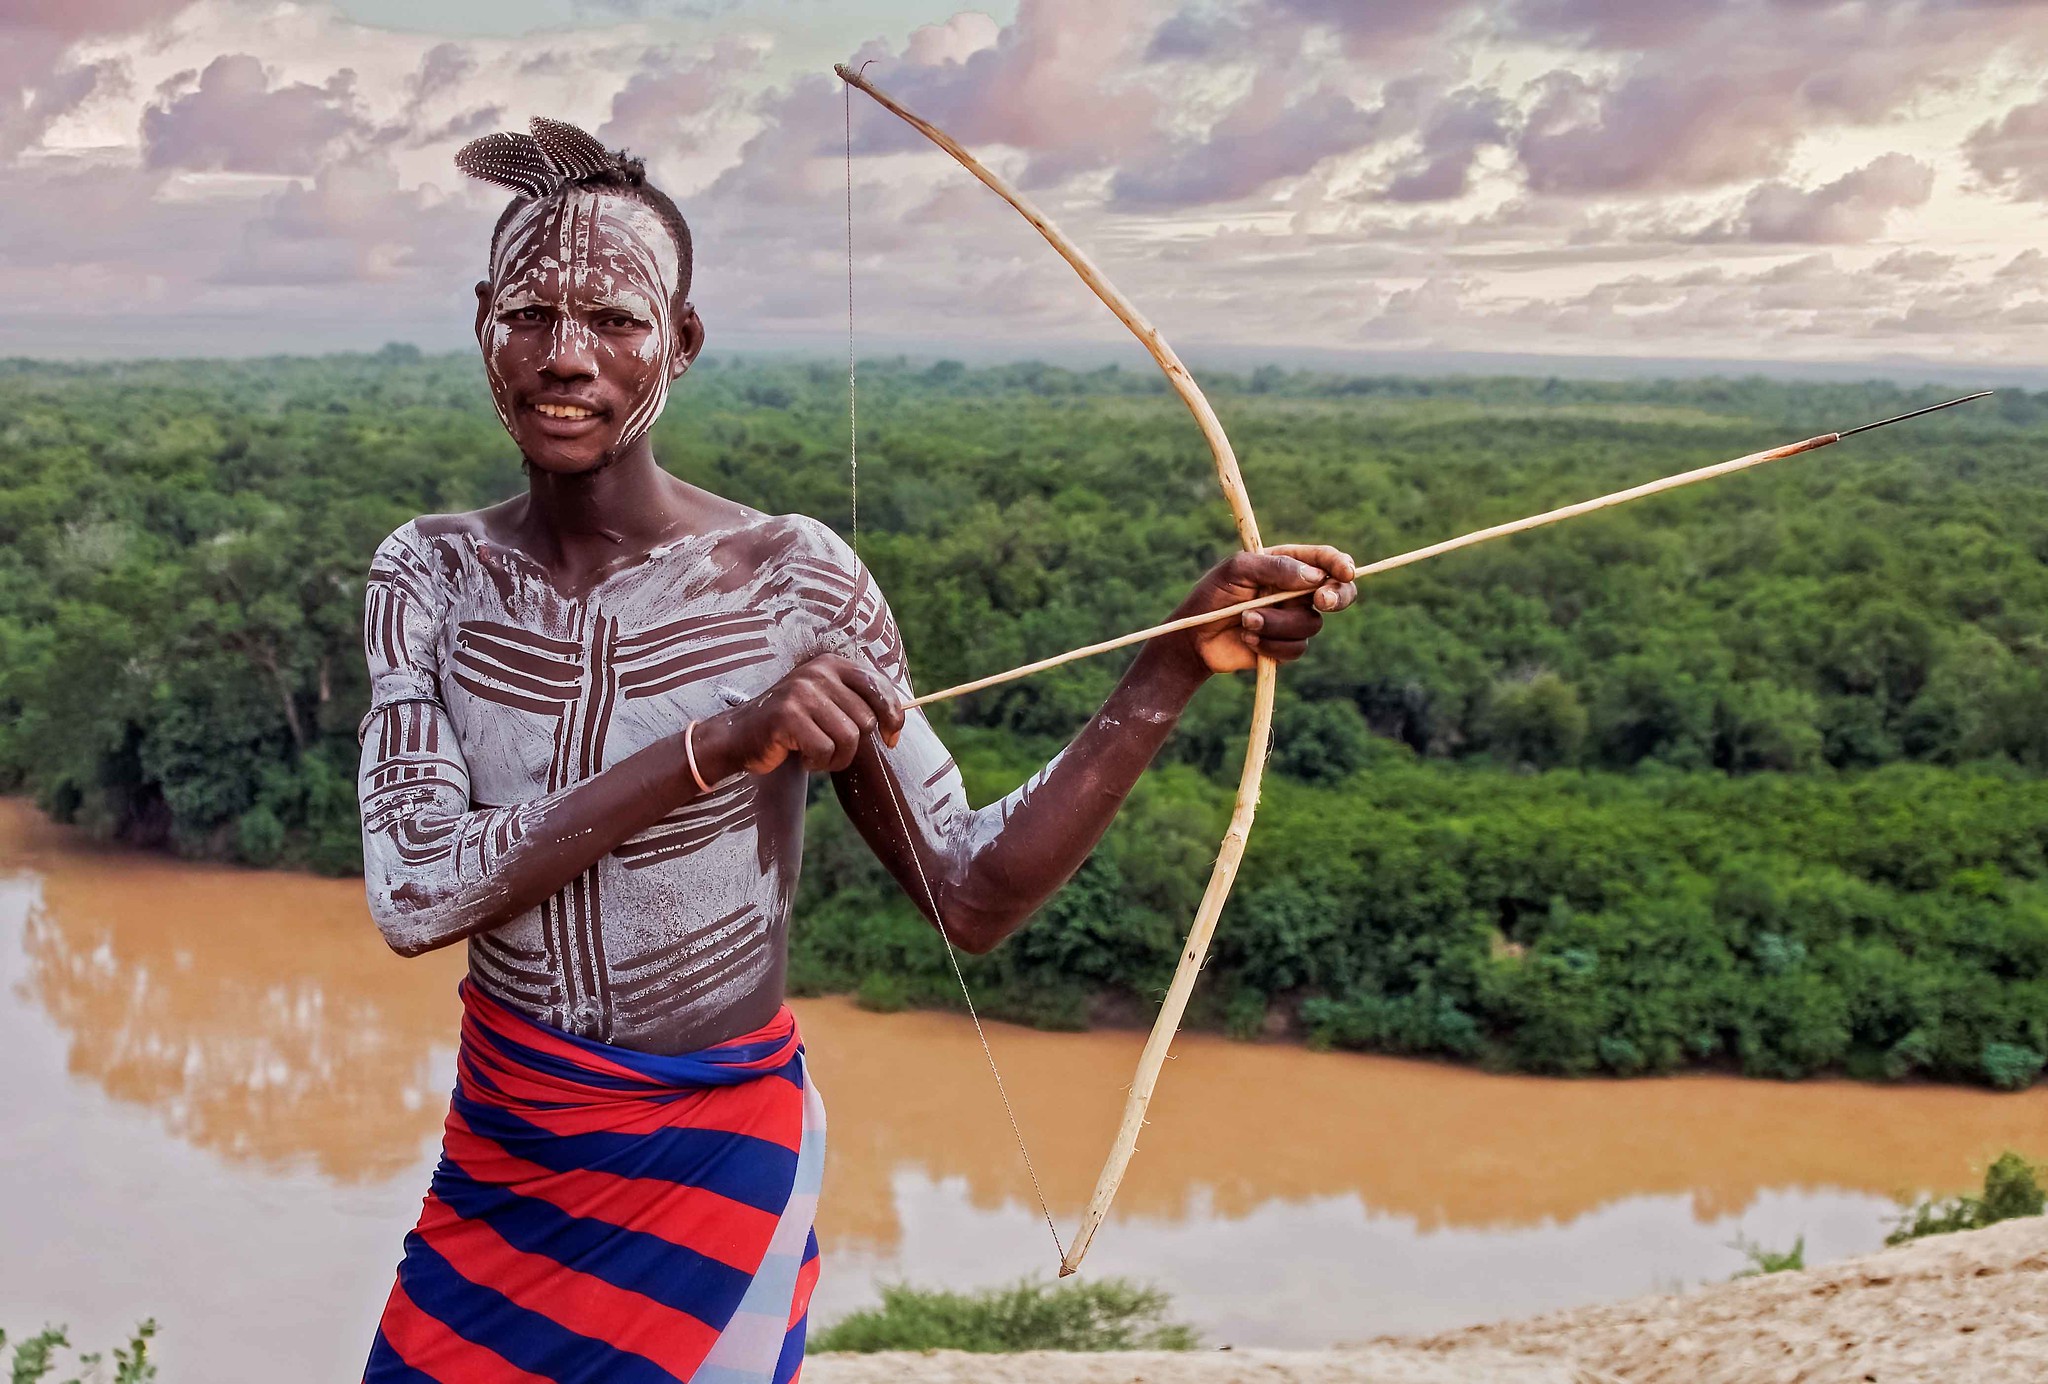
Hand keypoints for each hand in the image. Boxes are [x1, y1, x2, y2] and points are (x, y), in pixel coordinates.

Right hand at [720, 655, 905, 775]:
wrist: (740, 736)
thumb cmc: (793, 725)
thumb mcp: (827, 704)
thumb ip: (858, 704)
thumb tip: (898, 724)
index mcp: (831, 664)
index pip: (878, 687)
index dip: (893, 716)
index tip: (891, 739)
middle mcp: (818, 672)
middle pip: (866, 720)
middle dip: (853, 747)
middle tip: (830, 749)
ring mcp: (801, 692)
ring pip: (848, 738)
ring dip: (836, 758)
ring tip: (816, 754)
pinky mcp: (788, 715)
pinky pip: (824, 750)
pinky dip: (817, 763)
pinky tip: (801, 756)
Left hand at [1171, 545, 1357, 674]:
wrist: (1193, 638)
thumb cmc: (1212, 596)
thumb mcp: (1237, 570)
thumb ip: (1274, 567)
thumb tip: (1314, 576)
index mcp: (1287, 565)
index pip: (1324, 560)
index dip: (1340, 564)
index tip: (1344, 572)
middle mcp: (1295, 592)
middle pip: (1338, 593)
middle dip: (1337, 596)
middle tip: (1322, 601)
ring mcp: (1292, 619)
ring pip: (1310, 624)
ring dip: (1276, 623)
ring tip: (1245, 620)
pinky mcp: (1285, 646)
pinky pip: (1295, 648)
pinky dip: (1270, 644)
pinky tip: (1247, 638)